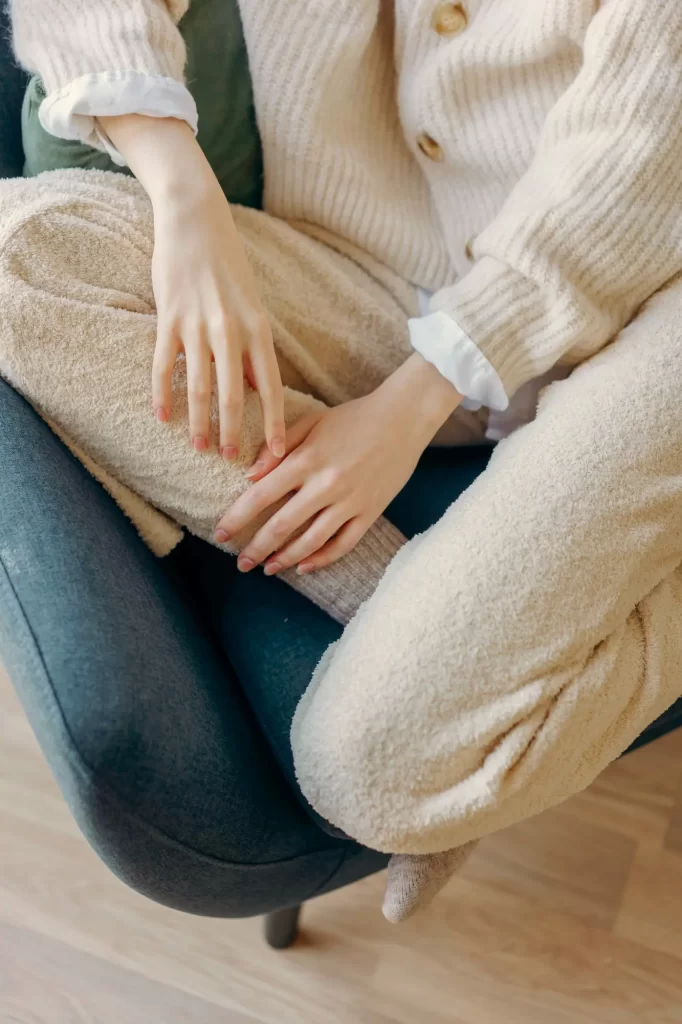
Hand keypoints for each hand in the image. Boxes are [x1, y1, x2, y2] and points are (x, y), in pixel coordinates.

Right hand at [99, 115, 284, 459]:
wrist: (196, 220)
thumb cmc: (228, 268)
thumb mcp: (253, 308)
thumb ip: (255, 350)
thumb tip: (258, 391)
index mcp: (258, 329)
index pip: (271, 387)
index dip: (275, 424)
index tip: (279, 455)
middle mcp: (231, 330)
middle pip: (235, 396)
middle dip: (236, 434)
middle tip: (233, 461)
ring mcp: (198, 325)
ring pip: (200, 387)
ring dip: (200, 423)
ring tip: (201, 448)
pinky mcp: (169, 317)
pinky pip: (165, 365)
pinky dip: (163, 394)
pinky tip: (162, 417)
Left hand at [215, 354, 462, 573]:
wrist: (404, 418)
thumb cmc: (354, 417)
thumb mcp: (312, 422)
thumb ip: (278, 447)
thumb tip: (249, 476)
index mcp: (307, 460)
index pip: (261, 496)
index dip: (237, 518)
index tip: (221, 534)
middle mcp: (326, 485)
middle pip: (282, 525)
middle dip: (257, 548)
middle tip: (241, 564)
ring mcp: (350, 502)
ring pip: (311, 541)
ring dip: (286, 559)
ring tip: (268, 569)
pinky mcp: (370, 512)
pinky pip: (343, 544)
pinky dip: (323, 559)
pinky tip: (305, 566)